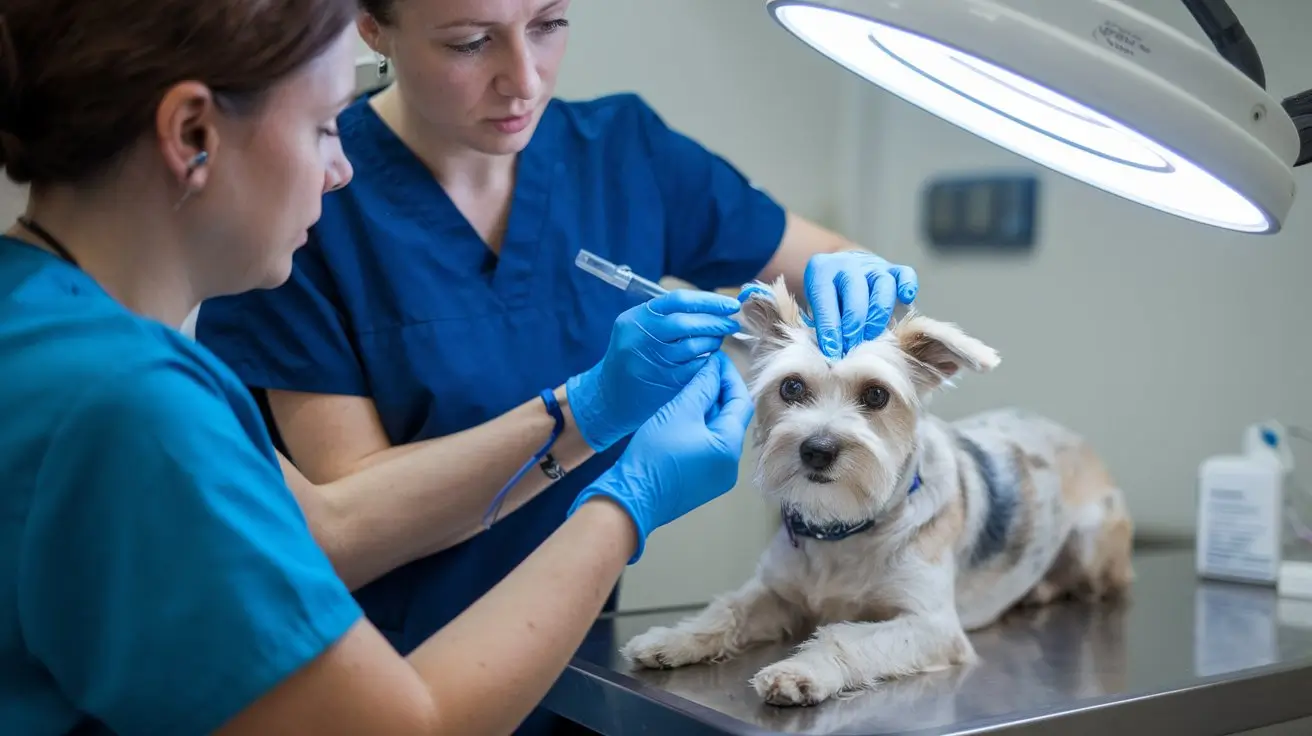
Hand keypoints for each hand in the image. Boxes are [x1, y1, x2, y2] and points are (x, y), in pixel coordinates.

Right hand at [567, 290, 742, 451]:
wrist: (609, 396)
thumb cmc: (632, 357)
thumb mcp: (639, 329)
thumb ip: (669, 316)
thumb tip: (714, 307)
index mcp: (636, 318)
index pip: (679, 301)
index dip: (709, 301)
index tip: (730, 304)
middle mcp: (641, 337)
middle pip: (688, 324)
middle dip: (716, 322)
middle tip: (732, 324)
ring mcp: (652, 361)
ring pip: (694, 347)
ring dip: (713, 343)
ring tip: (717, 341)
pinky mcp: (663, 383)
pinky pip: (695, 368)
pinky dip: (706, 362)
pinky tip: (706, 360)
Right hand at [570, 352, 753, 562]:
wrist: (631, 497)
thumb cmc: (655, 453)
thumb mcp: (679, 410)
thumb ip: (702, 385)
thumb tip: (714, 367)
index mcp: (729, 447)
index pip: (740, 402)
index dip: (728, 377)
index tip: (715, 360)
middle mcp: (730, 465)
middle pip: (730, 418)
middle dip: (717, 393)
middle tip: (701, 372)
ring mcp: (716, 477)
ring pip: (718, 433)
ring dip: (707, 410)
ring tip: (690, 390)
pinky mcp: (700, 483)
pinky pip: (707, 448)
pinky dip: (699, 429)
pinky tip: (682, 416)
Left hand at [804, 250, 917, 358]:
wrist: (841, 270)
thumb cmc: (826, 298)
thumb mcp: (813, 308)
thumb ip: (821, 325)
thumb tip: (832, 352)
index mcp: (821, 271)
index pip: (825, 301)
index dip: (830, 329)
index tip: (833, 352)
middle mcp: (848, 264)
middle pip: (856, 292)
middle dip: (854, 325)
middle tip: (852, 349)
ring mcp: (872, 265)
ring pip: (883, 285)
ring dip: (878, 315)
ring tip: (872, 337)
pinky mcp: (893, 269)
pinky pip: (905, 274)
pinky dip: (908, 286)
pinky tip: (906, 300)